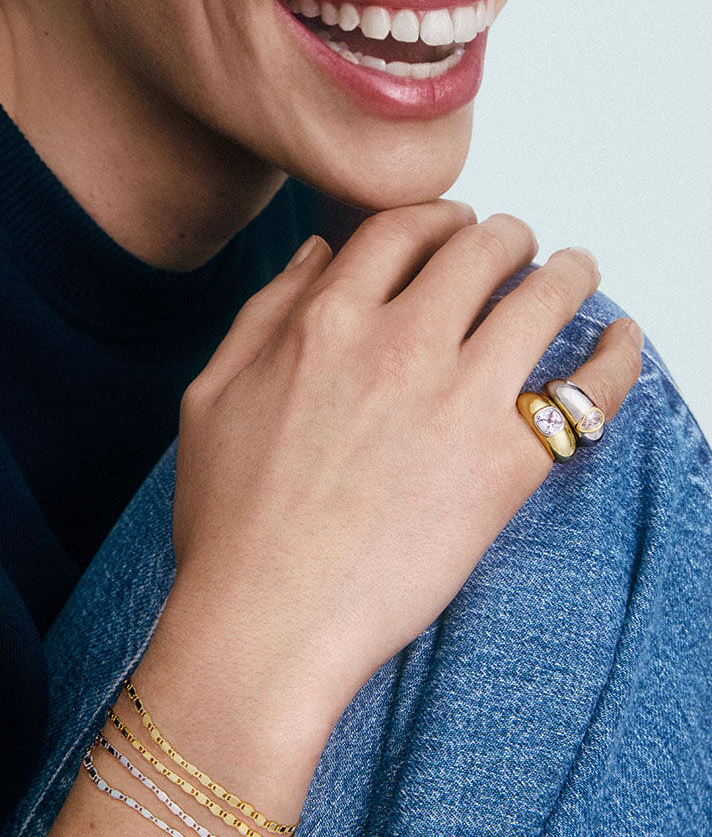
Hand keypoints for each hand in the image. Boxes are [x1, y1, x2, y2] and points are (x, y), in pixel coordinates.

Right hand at [168, 200, 641, 717]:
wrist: (267, 618)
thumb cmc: (228, 517)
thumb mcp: (211, 394)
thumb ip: (263, 311)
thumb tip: (316, 251)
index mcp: (325, 321)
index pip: (399, 230)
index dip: (434, 218)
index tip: (450, 228)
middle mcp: (397, 343)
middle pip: (479, 248)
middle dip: (504, 236)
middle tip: (514, 247)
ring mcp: (457, 400)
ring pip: (544, 297)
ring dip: (567, 273)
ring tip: (574, 274)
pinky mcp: (504, 464)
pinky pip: (586, 392)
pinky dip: (617, 356)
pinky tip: (624, 340)